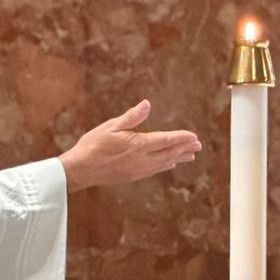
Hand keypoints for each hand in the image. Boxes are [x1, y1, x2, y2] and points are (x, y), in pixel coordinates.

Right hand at [58, 100, 200, 192]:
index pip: (166, 140)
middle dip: (185, 149)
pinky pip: (155, 170)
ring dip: (178, 158)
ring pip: (164, 163)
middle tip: (198, 146)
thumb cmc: (92, 146)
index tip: (194, 136)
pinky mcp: (133, 176)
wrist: (80, 170)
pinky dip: (165, 165)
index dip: (181, 138)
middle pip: (169, 153)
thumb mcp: (110, 127)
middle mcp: (142, 159)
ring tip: (190, 156)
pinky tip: (169, 163)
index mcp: (138, 145)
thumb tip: (146, 104)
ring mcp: (138, 170)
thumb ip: (131, 117)